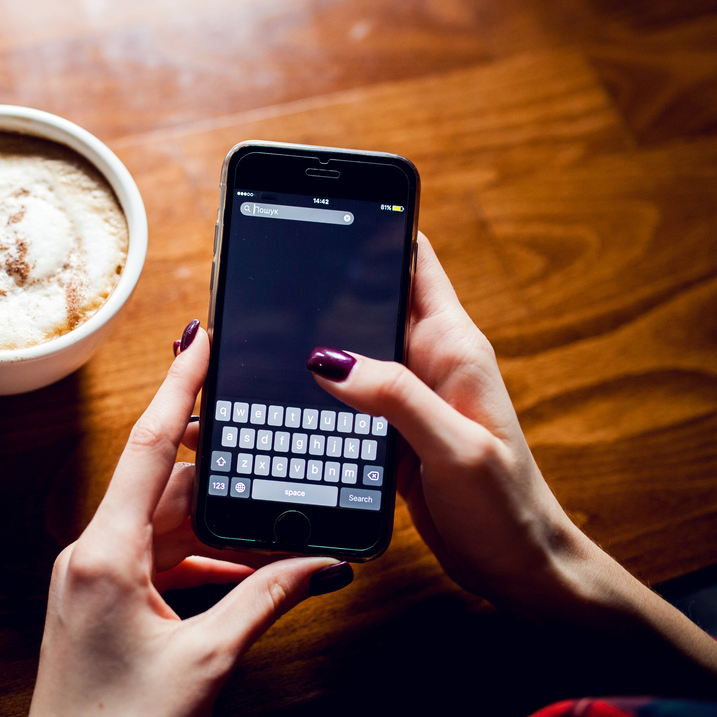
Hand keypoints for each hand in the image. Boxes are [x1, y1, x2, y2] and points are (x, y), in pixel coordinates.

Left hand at [30, 322, 349, 716]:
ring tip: (270, 515)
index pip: (147, 448)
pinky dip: (199, 558)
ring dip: (215, 521)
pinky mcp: (100, 601)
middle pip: (162, 486)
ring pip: (162, 524)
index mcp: (104, 553)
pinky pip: (155, 559)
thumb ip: (264, 600)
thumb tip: (318, 564)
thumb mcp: (206, 659)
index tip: (200, 341)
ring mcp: (92, 578)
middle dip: (219, 469)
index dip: (178, 388)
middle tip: (266, 442)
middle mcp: (90, 554)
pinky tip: (244, 567)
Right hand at [305, 234, 716, 684]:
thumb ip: (395, 397)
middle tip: (263, 280)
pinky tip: (279, 390)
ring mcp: (406, 395)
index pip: (412, 260)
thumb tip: (326, 359)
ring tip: (257, 334)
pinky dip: (313, 390)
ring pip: (348, 350)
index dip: (373, 228)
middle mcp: (427, 360)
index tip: (324, 210)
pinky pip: (344, 395)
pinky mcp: (389, 430)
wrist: (518, 567)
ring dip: (311, 342)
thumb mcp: (454, 447)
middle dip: (321, 287)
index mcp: (453, 345)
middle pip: (366, 301)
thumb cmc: (505, 506)